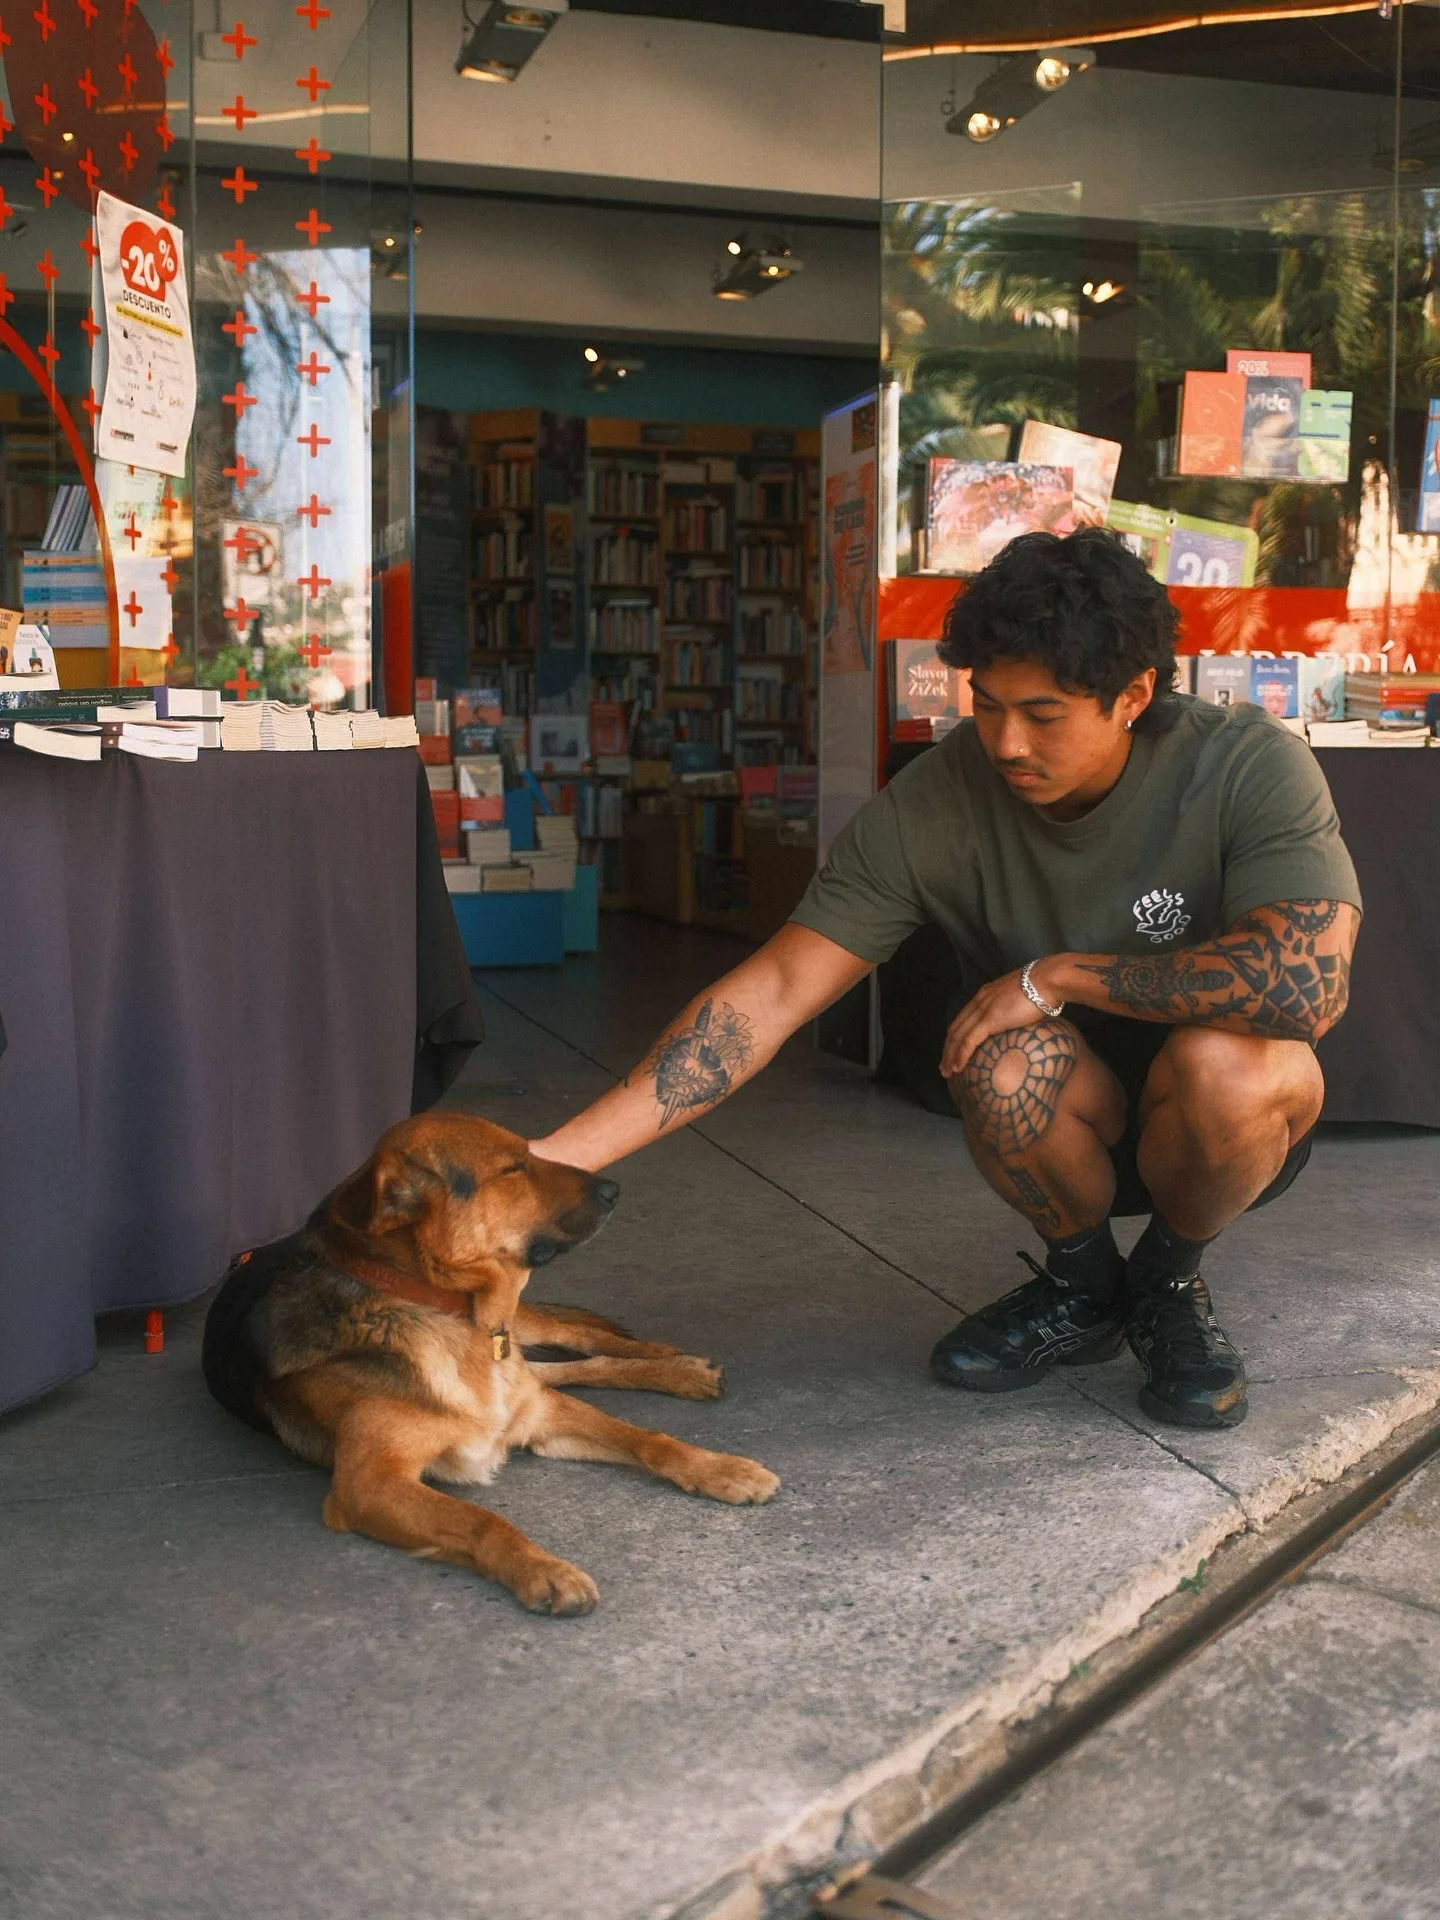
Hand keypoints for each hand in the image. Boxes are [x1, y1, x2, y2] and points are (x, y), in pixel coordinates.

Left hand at [939, 962, 1063, 1079]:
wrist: (1048, 980)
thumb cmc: (1043, 988)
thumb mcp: (1020, 998)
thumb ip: (1013, 1008)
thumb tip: (1019, 1020)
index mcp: (985, 995)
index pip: (963, 1018)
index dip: (955, 1036)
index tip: (952, 1050)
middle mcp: (979, 1001)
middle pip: (955, 1029)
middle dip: (948, 1049)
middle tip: (943, 1067)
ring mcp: (983, 1010)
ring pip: (958, 1036)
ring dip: (950, 1056)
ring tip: (946, 1072)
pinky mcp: (990, 1019)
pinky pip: (969, 1041)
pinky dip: (960, 1055)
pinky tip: (957, 1068)